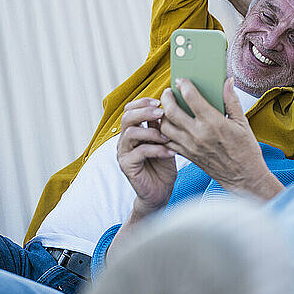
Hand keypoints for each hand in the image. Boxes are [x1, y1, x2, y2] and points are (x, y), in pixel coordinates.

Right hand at [117, 97, 176, 218]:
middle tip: (161, 112)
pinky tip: (169, 152)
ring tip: (167, 136)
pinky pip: (140, 152)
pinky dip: (156, 150)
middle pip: (126, 117)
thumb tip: (168, 105)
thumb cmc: (162, 166)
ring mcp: (123, 153)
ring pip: (130, 133)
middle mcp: (124, 141)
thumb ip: (161, 127)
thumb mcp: (164, 142)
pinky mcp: (127, 166)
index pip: (129, 110)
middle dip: (145, 112)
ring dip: (151, 132)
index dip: (142, 102)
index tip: (160, 101)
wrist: (159, 192)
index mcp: (131, 132)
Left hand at [160, 77, 282, 199]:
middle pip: (171, 111)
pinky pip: (168, 142)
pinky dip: (164, 132)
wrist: (243, 177)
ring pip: (164, 127)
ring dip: (162, 115)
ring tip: (166, 108)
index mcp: (213, 122)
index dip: (184, 85)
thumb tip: (227, 81)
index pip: (191, 97)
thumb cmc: (246, 150)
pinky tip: (169, 125)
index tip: (182, 80)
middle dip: (166, 97)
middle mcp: (198, 134)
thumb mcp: (242, 123)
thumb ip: (231, 100)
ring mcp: (190, 146)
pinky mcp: (187, 155)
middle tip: (168, 92)